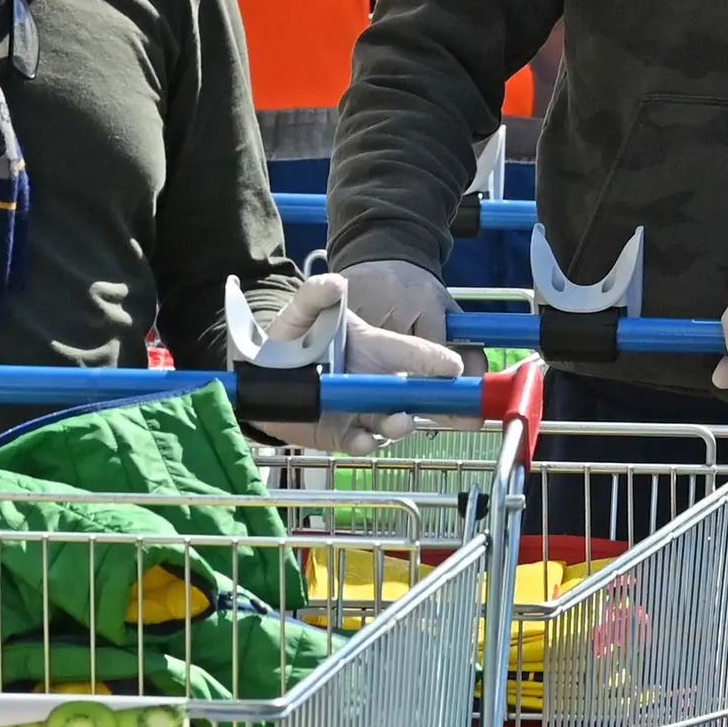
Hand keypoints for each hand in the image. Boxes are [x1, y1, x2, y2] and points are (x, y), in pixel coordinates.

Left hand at [250, 275, 463, 453]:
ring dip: (401, 424)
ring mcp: (364, 410)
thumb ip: (316, 294)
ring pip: (394, 421)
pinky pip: (361, 442)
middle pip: (421, 395)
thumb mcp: (302, 310)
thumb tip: (335, 282)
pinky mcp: (344, 435)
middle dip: (447, 405)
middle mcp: (379, 381)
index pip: (416, 353)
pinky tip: (361, 440)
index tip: (454, 368)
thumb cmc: (291, 337)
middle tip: (467, 414)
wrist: (260, 376)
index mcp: (378, 348)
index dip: (436, 360)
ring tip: (400, 422)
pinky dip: (364, 443)